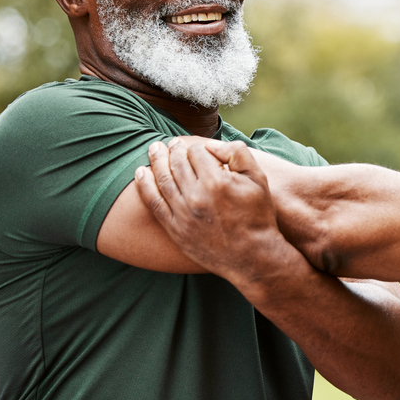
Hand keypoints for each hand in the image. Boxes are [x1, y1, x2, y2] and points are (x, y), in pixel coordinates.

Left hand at [134, 139, 294, 284]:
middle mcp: (197, 196)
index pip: (196, 152)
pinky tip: (141, 172)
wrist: (252, 256)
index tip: (196, 148)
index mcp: (217, 181)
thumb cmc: (257, 216)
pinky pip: (154, 203)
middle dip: (173, 149)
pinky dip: (144, 185)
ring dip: (156, 160)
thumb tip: (212, 145)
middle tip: (171, 144)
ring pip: (162, 179)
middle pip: (177, 162)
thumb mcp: (258, 179)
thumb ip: (238, 154)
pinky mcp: (176, 229)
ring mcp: (183, 214)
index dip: (196, 146)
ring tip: (154, 149)